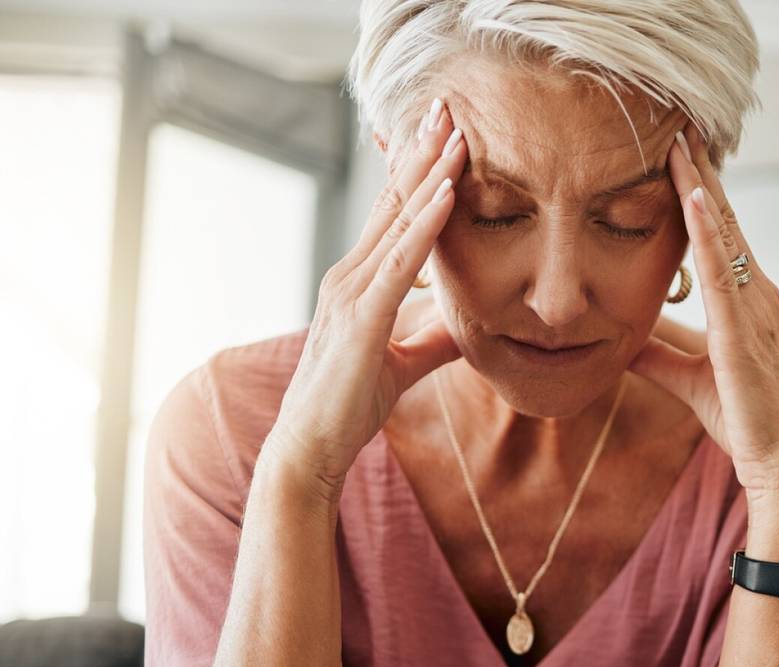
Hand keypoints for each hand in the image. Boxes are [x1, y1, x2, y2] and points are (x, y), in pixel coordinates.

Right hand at [265, 100, 466, 495]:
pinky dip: (426, 225)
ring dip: (430, 174)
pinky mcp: (361, 317)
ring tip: (456, 132)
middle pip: (392, 202)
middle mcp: (349, 275)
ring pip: (398, 220)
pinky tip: (447, 194)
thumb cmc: (348, 407)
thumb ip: (434, 340)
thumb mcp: (404, 365)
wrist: (310, 448)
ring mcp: (351, 292)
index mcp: (358, 282)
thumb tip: (468, 326)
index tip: (444, 133)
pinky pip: (400, 262)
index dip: (418, 171)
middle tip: (447, 106)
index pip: (393, 215)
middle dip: (421, 152)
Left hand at [629, 123, 778, 496]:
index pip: (719, 235)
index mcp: (746, 301)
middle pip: (724, 222)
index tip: (677, 155)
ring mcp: (756, 308)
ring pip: (724, 235)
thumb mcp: (687, 376)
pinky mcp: (745, 330)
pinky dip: (708, 234)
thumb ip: (657, 350)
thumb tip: (619, 334)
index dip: (698, 194)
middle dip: (701, 174)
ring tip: (680, 144)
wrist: (778, 461)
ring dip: (701, 187)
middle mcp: (757, 294)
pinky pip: (724, 271)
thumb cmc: (744, 420)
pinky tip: (692, 201)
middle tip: (678, 125)